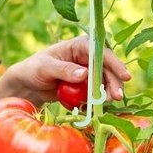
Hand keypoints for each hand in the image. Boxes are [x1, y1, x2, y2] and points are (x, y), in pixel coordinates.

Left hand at [6, 35, 130, 105]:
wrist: (28, 84)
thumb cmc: (34, 69)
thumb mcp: (46, 68)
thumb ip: (64, 70)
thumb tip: (84, 74)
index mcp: (79, 45)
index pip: (101, 52)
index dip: (114, 64)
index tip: (124, 76)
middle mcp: (87, 56)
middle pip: (108, 68)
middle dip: (114, 81)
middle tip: (117, 96)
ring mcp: (88, 71)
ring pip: (106, 80)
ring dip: (109, 91)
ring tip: (108, 103)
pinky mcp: (86, 84)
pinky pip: (97, 91)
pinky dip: (99, 98)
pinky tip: (99, 107)